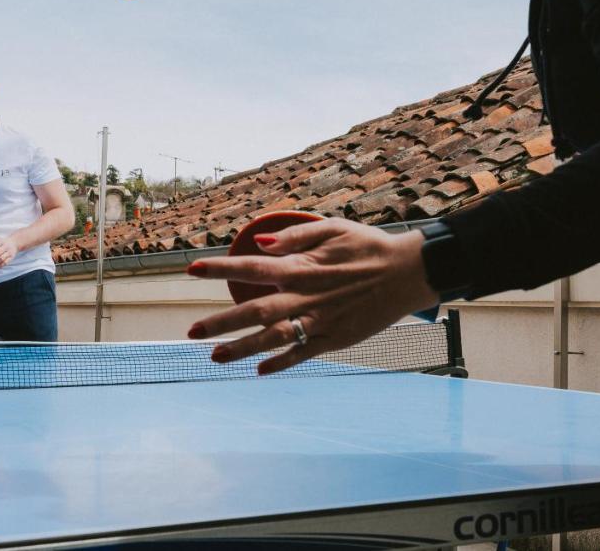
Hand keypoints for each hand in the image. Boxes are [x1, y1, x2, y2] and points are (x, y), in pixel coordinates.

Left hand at [185, 218, 439, 374]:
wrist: (408, 273)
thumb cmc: (369, 246)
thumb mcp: (332, 228)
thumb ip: (295, 236)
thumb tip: (261, 244)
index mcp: (302, 268)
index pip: (252, 268)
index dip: (220, 268)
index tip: (191, 270)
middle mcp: (306, 297)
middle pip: (255, 312)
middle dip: (221, 322)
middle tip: (191, 332)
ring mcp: (320, 321)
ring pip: (273, 339)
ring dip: (242, 349)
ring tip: (215, 357)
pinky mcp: (335, 338)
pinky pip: (302, 353)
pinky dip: (280, 363)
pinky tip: (260, 371)